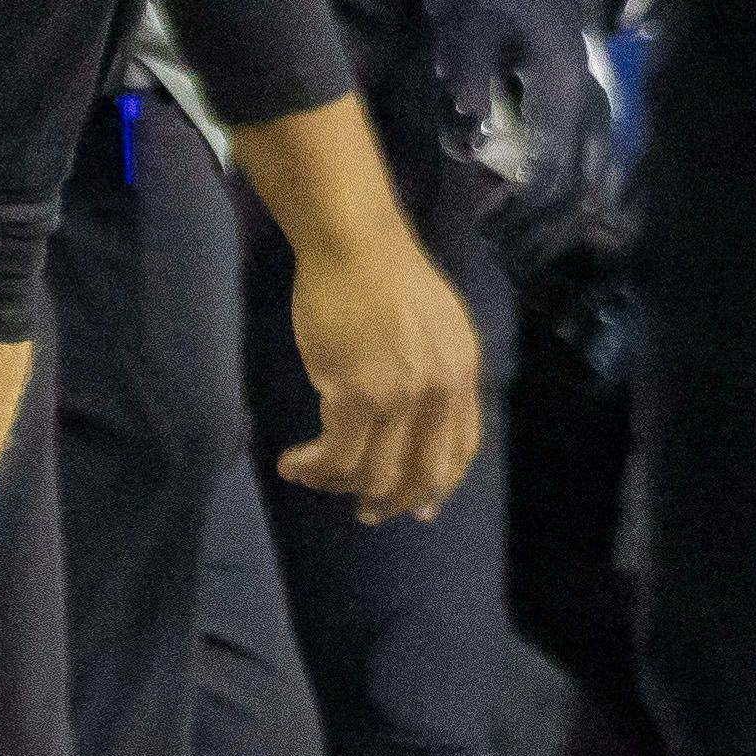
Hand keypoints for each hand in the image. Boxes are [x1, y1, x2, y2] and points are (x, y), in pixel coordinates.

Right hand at [276, 204, 483, 520]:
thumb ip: (435, 368)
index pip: (461, 449)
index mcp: (463, 372)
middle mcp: (438, 392)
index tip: (419, 508)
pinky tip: (292, 465)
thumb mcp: (436, 323)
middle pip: (422, 474)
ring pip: (373, 473)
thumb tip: (415, 412)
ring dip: (339, 486)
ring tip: (312, 479)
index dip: (438, 486)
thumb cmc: (385, 271)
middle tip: (365, 513)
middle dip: (392, 502)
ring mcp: (398, 396)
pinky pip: (335, 455)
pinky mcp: (354, 394)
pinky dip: (312, 469)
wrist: (355, 242)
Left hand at [435, 0, 625, 268]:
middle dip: (535, 227)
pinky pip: (593, 171)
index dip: (518, 207)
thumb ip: (468, 70)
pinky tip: (546, 224)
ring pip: (588, 183)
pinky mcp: (590, 114)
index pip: (548, 168)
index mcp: (563, 91)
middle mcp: (587, 107)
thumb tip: (467, 121)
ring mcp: (594, 111)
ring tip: (517, 249)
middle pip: (573, 188)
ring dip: (555, 222)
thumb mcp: (472, 23)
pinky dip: (572, 202)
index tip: (484, 225)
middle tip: (495, 250)